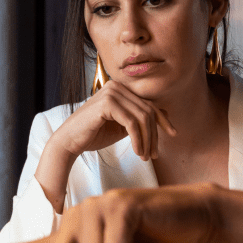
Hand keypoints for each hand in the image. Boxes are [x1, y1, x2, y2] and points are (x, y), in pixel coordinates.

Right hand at [54, 80, 176, 161]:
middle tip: (154, 154)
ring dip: (147, 140)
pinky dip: (138, 139)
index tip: (173, 134)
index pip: (149, 103)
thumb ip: (140, 119)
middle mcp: (116, 86)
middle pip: (148, 111)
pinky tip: (138, 152)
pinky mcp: (107, 104)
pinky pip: (132, 123)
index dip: (163, 120)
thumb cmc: (95, 134)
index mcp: (120, 88)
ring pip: (142, 118)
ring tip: (145, 156)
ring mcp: (112, 93)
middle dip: (154, 135)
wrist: (69, 142)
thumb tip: (165, 114)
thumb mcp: (123, 126)